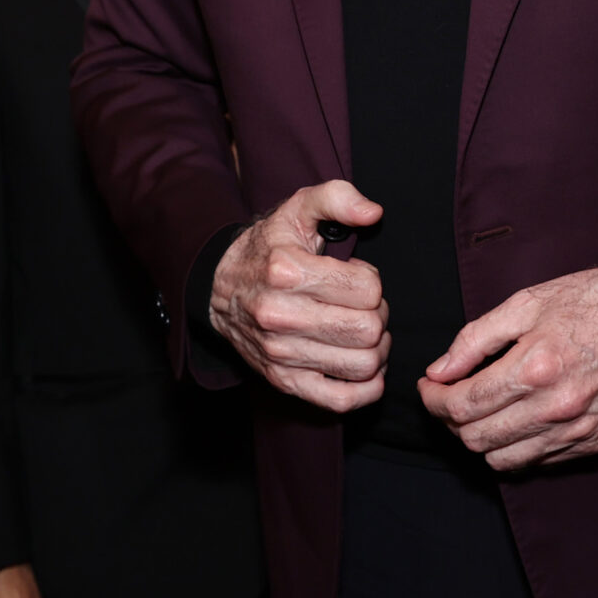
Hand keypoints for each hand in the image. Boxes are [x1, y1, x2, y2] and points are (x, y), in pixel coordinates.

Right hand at [209, 181, 389, 411]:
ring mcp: (280, 354)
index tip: (356, 278)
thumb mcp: (297, 209)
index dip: (372, 282)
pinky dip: (366, 388)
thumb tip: (373, 213)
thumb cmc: (268, 247)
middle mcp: (280, 316)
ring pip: (362, 365)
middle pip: (368, 330)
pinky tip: (366, 367)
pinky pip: (340, 400)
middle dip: (379, 316)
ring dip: (377, 350)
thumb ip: (338, 197)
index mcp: (287, 271)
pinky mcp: (283, 381)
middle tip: (365, 307)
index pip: (368, 290)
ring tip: (364, 333)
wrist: (219, 288)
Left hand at [419, 266, 597, 471]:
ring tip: (481, 409)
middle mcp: (555, 409)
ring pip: (503, 461)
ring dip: (480, 439)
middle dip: (451, 420)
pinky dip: (516, 447)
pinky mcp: (594, 444)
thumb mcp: (527, 302)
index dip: (433, 400)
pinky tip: (517, 418)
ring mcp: (577, 432)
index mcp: (535, 368)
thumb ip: (476, 339)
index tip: (429, 386)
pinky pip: (538, 463)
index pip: (462, 406)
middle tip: (451, 395)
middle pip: (476, 440)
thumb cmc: (592, 301)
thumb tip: (438, 370)